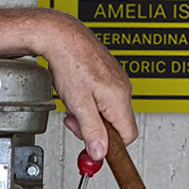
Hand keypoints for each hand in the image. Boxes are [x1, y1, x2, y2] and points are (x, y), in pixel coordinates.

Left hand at [46, 16, 136, 161]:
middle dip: (94, 128)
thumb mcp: (78, 105)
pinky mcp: (107, 75)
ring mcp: (116, 81)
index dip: (110, 145)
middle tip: (75, 120)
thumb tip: (100, 153)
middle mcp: (123, 89)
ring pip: (107, 111)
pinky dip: (88, 101)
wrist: (61, 35)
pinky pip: (102, 98)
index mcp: (120, 98)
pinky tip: (75, 92)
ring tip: (73, 102)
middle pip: (115, 125)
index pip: (128, 136)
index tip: (93, 148)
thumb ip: (91, 131)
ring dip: (89, 114)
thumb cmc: (70, 62)